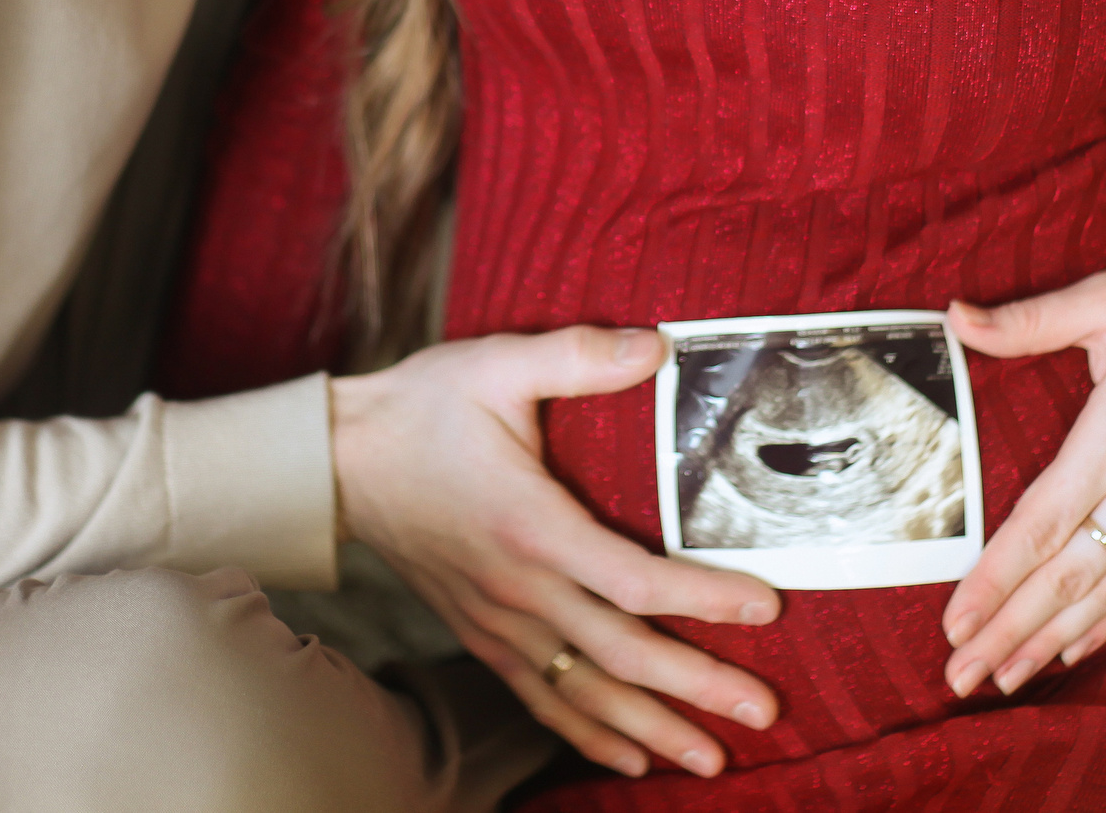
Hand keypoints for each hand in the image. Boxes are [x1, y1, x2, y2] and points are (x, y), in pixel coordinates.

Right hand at [331, 328, 781, 778]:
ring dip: (651, 729)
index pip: (633, 578)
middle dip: (696, 687)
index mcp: (531, 525)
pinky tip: (631, 759)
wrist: (339, 461)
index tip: (766, 606)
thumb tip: (655, 345)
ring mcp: (497, 621)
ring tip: (711, 760)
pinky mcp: (481, 633)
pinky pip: (540, 698)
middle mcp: (518, 588)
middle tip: (764, 711)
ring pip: (584, 692)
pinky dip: (586, 734)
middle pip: (621, 654)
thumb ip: (577, 355)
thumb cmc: (421, 409)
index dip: (703, 597)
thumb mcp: (497, 364)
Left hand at [938, 222, 1105, 697]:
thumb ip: (1029, 320)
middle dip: (1011, 630)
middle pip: (1069, 575)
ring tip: (1005, 677)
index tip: (952, 622)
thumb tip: (954, 316)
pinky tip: (1076, 645)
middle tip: (960, 676)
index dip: (994, 580)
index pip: (1041, 523)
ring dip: (1055, 638)